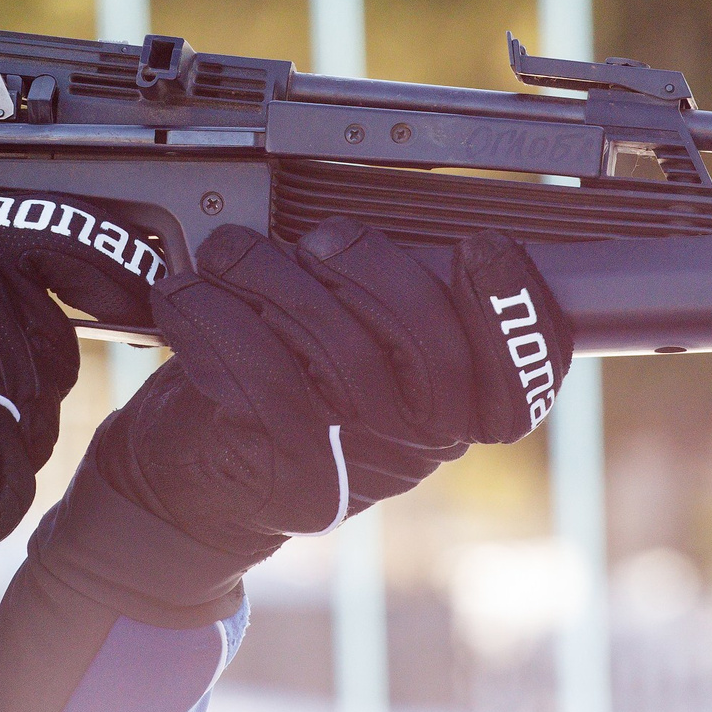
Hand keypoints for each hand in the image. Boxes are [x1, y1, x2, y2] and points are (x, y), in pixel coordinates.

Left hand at [40, 220, 569, 613]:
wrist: (193, 488)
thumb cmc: (276, 390)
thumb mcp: (345, 348)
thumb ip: (384, 302)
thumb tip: (394, 223)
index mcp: (453, 411)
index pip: (521, 381)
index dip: (515, 311)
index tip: (480, 244)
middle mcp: (418, 445)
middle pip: (435, 352)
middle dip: (376, 270)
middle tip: (321, 241)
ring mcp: (361, 467)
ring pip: (341, 353)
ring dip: (273, 277)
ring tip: (230, 252)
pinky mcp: (292, 479)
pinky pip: (262, 379)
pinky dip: (216, 318)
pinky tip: (190, 292)